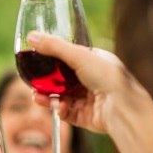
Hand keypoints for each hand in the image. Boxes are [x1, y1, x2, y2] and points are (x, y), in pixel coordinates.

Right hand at [25, 31, 152, 133]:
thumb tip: (30, 36)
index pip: (70, 58)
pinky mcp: (84, 116)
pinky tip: (58, 106)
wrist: (122, 108)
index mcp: (95, 62)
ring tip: (37, 97)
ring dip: (48, 97)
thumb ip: (54, 47)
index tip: (38, 60)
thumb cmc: (107, 77)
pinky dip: (59, 109)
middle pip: (62, 80)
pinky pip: (66, 112)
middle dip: (46, 82)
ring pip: (61, 97)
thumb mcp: (79, 56)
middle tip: (32, 82)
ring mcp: (88, 99)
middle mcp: (92, 80)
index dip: (53, 60)